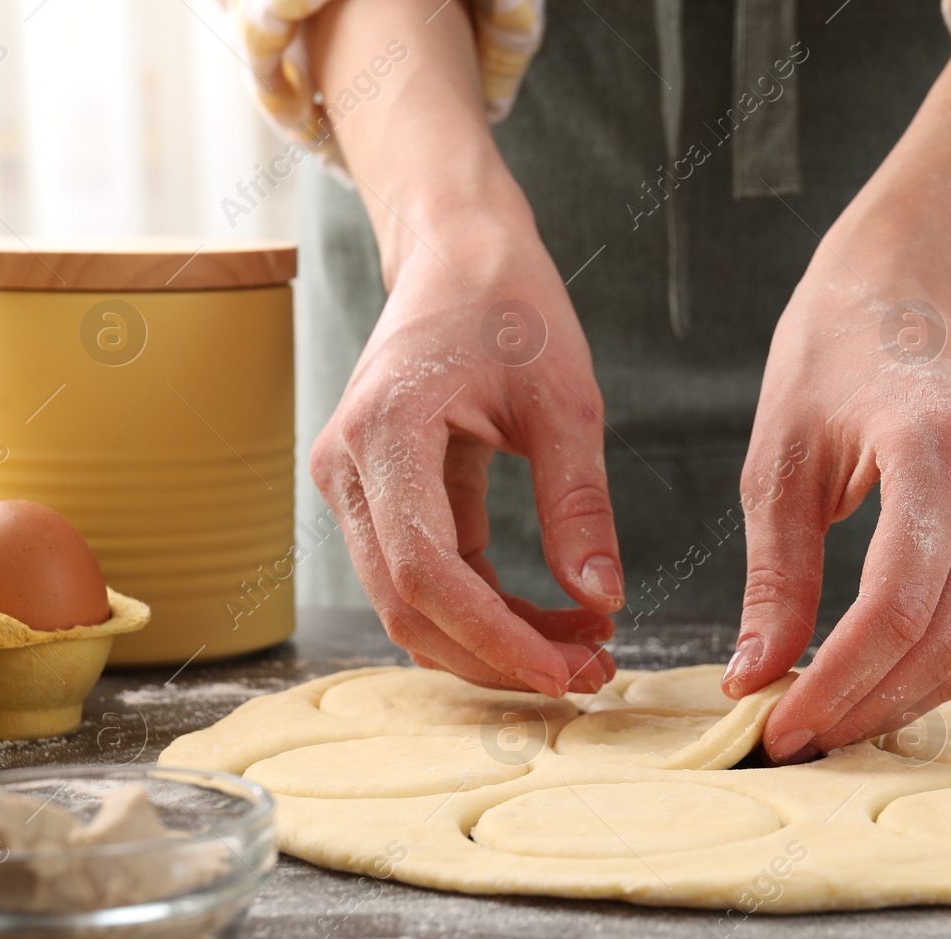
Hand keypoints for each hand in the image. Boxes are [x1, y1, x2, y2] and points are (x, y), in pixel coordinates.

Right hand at [311, 211, 622, 695]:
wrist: (459, 253)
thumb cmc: (509, 305)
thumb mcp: (565, 400)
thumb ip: (579, 501)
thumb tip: (602, 599)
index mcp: (385, 432)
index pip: (426, 571)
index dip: (493, 637)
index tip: (564, 671)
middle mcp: (348, 468)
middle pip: (409, 606)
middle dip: (498, 655)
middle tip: (592, 673)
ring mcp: (353, 486)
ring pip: (411, 604)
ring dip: (492, 641)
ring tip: (584, 648)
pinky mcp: (377, 496)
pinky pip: (424, 576)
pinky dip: (484, 609)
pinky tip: (551, 617)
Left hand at [723, 230, 950, 759]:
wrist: (909, 286)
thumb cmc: (830, 355)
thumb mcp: (779, 462)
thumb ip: (776, 578)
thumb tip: (754, 680)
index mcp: (932, 446)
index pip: (896, 605)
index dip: (838, 682)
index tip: (779, 728)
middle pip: (948, 639)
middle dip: (869, 705)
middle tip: (797, 741)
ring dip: (899, 694)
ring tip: (825, 719)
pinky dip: (925, 658)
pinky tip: (868, 677)